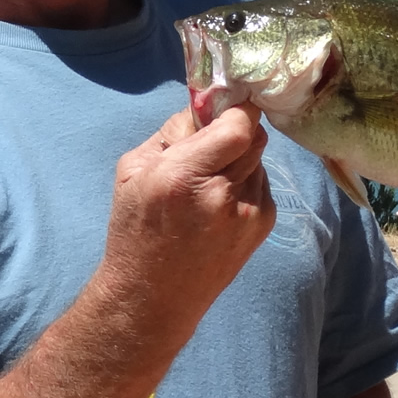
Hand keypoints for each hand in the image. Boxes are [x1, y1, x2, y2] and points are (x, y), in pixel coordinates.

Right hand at [99, 103, 275, 336]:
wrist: (155, 296)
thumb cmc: (136, 228)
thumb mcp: (133, 170)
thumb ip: (173, 131)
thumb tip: (205, 102)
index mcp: (184, 176)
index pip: (238, 124)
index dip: (233, 111)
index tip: (222, 109)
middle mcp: (222, 194)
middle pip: (253, 136)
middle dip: (233, 133)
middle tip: (210, 145)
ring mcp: (249, 212)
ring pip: (258, 158)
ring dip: (238, 159)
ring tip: (208, 184)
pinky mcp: (263, 224)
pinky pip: (260, 183)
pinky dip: (244, 183)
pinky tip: (219, 205)